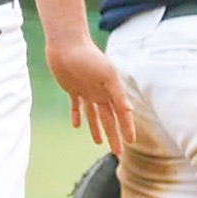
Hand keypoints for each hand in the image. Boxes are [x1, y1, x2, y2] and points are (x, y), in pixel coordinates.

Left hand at [44, 36, 135, 155]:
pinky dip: (77, 115)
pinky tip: (76, 126)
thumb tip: (129, 111)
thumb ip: (117, 92)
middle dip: (113, 135)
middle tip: (117, 153)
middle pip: (108, 119)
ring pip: (93, 115)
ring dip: (96, 128)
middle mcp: (100, 93)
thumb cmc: (88, 56)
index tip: (130, 142)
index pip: (122, 114)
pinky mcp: (72, 89)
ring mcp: (86, 91)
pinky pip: (76, 106)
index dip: (126, 128)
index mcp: (111, 90)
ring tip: (97, 142)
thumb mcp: (107, 74)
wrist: (66, 44)